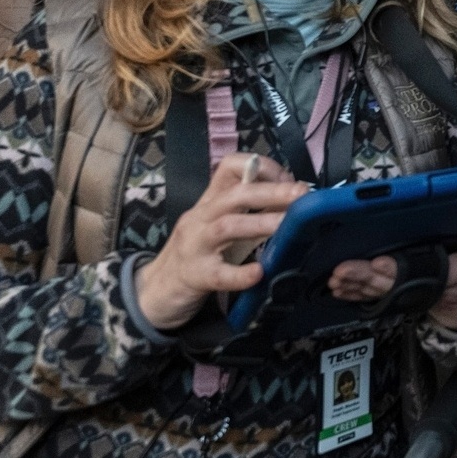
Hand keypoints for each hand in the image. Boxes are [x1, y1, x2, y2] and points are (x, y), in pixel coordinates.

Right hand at [136, 153, 306, 329]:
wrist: (156, 289)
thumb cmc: (197, 254)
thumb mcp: (221, 226)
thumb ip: (250, 212)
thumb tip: (294, 201)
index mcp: (210, 202)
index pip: (230, 167)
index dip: (262, 168)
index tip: (290, 181)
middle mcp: (201, 217)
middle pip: (235, 195)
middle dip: (270, 192)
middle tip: (301, 195)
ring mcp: (195, 246)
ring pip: (227, 227)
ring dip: (261, 222)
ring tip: (289, 225)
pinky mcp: (194, 276)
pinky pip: (218, 274)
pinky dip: (239, 274)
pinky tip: (259, 273)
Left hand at [327, 207, 456, 333]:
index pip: (429, 273)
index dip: (401, 270)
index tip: (380, 264)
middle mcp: (436, 289)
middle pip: (396, 284)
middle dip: (367, 278)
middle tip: (342, 270)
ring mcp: (421, 296)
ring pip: (384, 293)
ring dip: (357, 287)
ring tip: (335, 278)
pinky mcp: (412, 299)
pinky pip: (382, 297)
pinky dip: (359, 293)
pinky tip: (339, 286)